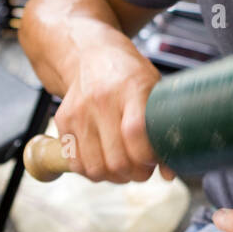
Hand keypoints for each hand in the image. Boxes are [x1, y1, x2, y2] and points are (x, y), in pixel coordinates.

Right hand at [55, 40, 175, 183]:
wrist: (90, 54)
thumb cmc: (130, 76)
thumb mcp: (154, 91)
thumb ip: (164, 130)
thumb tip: (170, 175)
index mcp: (131, 88)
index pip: (135, 134)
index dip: (147, 158)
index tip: (155, 161)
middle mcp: (101, 100)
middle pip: (116, 159)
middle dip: (135, 174)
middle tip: (143, 168)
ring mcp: (79, 111)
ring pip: (95, 168)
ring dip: (114, 177)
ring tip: (125, 166)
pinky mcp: (62, 121)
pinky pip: (76, 164)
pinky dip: (92, 171)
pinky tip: (104, 160)